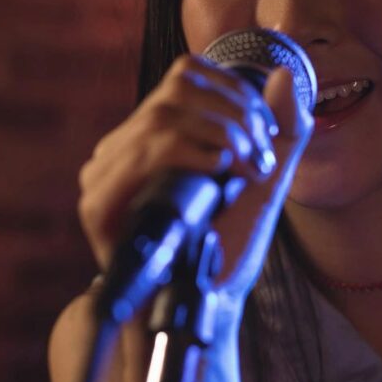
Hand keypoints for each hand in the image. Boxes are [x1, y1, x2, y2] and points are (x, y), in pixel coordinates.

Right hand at [77, 54, 312, 310]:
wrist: (198, 306)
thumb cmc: (225, 246)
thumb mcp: (264, 180)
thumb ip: (281, 130)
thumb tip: (281, 76)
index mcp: (152, 134)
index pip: (185, 75)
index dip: (233, 91)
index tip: (266, 131)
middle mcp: (122, 146)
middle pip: (177, 88)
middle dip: (234, 112)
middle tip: (263, 153)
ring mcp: (105, 173)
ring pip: (162, 115)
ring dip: (221, 133)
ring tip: (249, 165)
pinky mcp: (99, 205)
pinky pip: (144, 154)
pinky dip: (192, 153)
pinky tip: (221, 171)